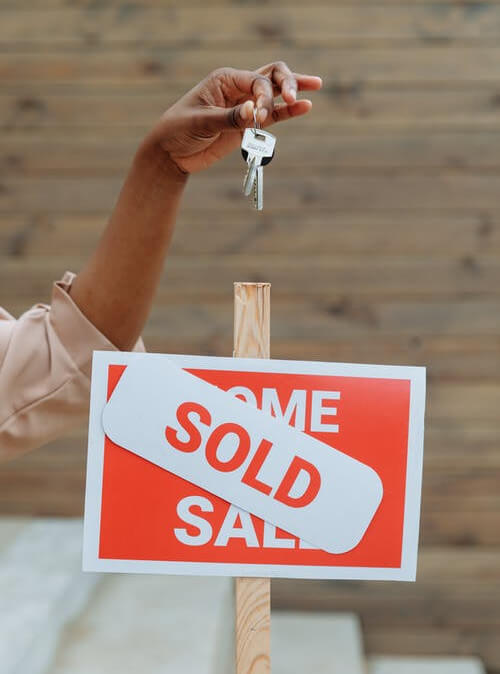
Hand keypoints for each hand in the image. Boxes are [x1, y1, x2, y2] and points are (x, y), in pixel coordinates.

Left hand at [148, 62, 321, 173]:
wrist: (171, 153)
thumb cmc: (178, 130)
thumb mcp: (200, 122)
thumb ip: (228, 117)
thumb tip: (254, 112)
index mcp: (225, 80)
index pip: (256, 80)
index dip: (264, 96)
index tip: (258, 117)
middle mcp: (238, 88)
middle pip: (271, 76)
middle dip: (286, 83)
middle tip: (294, 98)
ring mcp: (245, 106)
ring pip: (275, 93)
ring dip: (293, 91)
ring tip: (314, 88)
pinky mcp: (247, 125)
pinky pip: (272, 116)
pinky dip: (288, 113)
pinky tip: (305, 107)